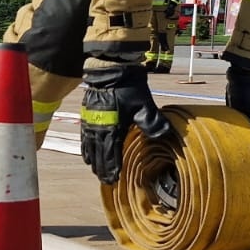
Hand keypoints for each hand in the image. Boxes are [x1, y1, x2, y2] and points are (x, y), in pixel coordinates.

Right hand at [80, 63, 173, 183]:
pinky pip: (84, 137)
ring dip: (93, 161)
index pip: (111, 153)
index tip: (114, 179)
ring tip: (96, 172)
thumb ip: (152, 121)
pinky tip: (86, 155)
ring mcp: (91, 121)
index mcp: (112, 127)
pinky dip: (85, 148)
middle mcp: (98, 127)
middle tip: (106, 181)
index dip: (113, 167)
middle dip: (103, 168)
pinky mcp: (87, 115)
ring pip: (90, 147)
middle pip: (99, 153)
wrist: (111, 69)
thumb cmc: (129, 87)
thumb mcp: (144, 104)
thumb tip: (165, 134)